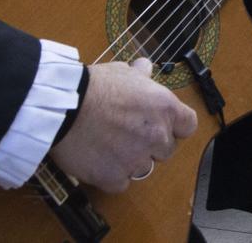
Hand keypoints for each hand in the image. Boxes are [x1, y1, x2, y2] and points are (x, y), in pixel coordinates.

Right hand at [50, 58, 198, 192]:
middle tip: (127, 135)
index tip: (162, 125)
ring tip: (109, 147)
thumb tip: (145, 67)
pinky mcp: (113, 177)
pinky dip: (111, 176)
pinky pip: (121, 183)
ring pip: (143, 168)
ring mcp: (136, 159)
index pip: (188, 126)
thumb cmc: (93, 86)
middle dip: (150, 144)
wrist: (63, 107)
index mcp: (165, 108)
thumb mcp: (122, 71)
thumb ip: (140, 74)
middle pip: (166, 150)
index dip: (175, 127)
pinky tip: (99, 161)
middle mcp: (156, 135)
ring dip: (130, 161)